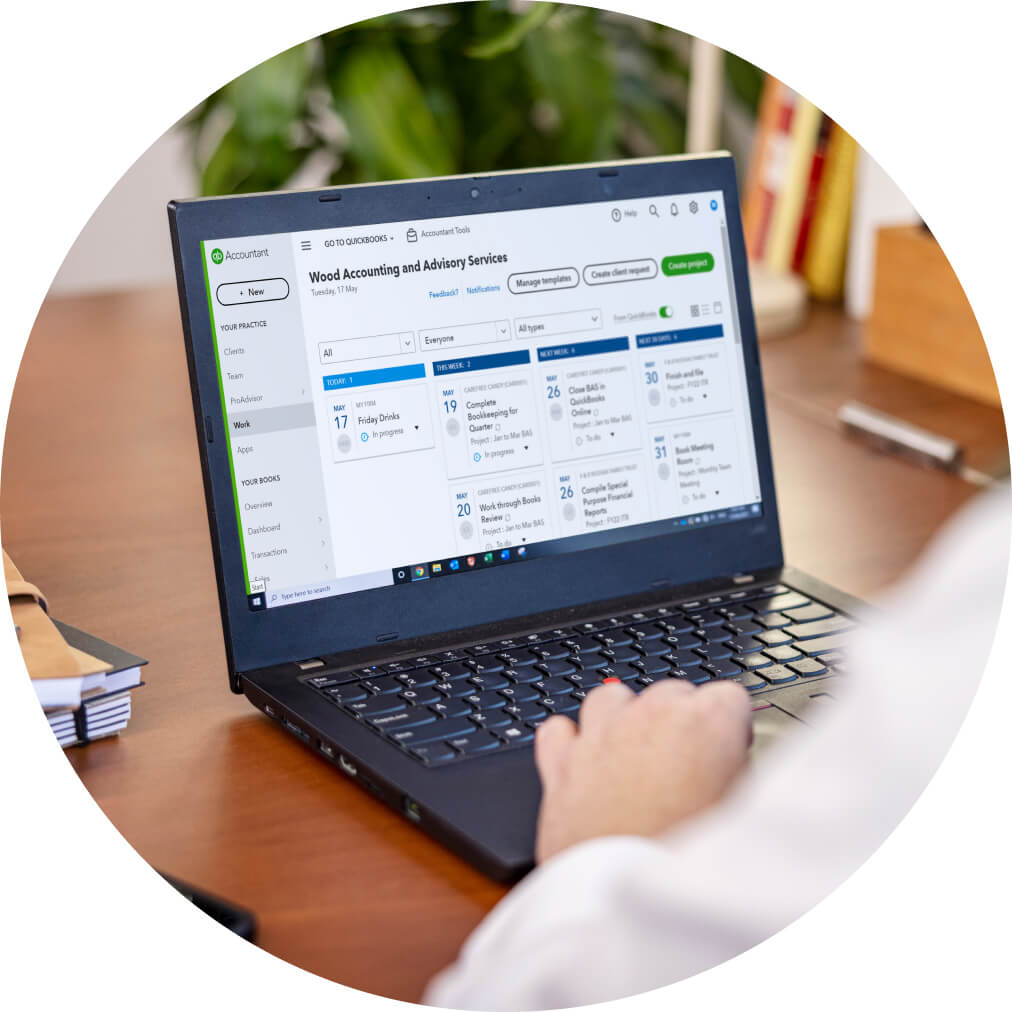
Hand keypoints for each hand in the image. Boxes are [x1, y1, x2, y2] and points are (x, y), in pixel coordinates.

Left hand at [534, 678, 752, 863]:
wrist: (628, 900)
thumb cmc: (690, 862)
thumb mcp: (742, 814)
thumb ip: (738, 775)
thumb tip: (735, 767)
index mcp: (705, 722)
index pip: (727, 696)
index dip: (730, 726)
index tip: (727, 749)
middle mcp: (649, 716)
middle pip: (670, 691)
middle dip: (679, 720)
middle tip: (685, 765)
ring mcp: (600, 735)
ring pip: (610, 697)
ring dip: (623, 718)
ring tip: (635, 756)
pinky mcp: (560, 763)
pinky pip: (557, 729)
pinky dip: (568, 742)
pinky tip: (583, 763)